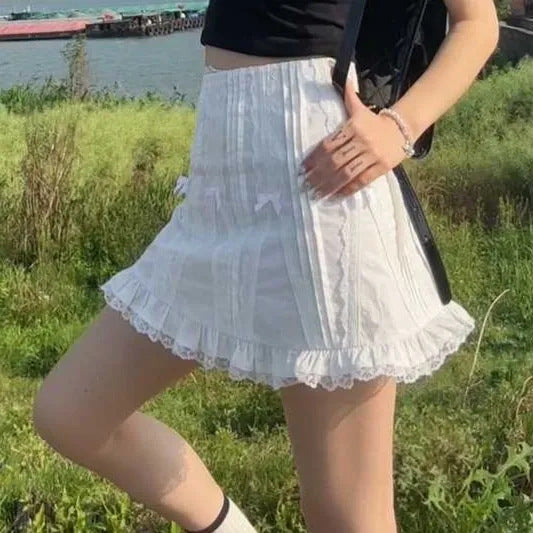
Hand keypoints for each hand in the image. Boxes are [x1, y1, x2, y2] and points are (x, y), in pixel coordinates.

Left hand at [300, 77, 408, 199]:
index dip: (314, 158)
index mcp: (353, 127)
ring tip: (317, 194)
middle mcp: (362, 141)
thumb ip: (348, 96)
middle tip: (306, 185)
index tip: (303, 169)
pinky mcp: (382, 167)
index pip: (328, 145)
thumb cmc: (374, 121)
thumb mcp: (360, 108)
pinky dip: (348, 189)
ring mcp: (372, 155)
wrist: (403, 127)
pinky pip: (362, 181)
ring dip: (330, 185)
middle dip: (319, 175)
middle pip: (335, 161)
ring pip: (347, 173)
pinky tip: (336, 195)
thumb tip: (342, 77)